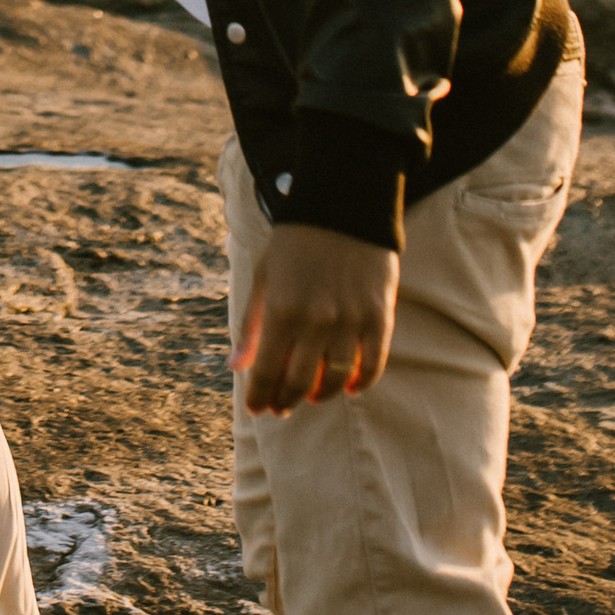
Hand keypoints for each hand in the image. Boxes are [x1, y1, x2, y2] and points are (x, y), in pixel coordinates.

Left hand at [234, 225, 399, 415]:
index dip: (261, 395)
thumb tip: (235, 366)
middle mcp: (316, 320)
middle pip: (300, 382)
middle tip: (282, 407)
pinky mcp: (380, 316)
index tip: (258, 409)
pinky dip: (362, 382)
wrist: (343, 206)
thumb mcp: (264, 277)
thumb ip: (251, 324)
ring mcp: (350, 320)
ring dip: (321, 394)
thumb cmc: (295, 242)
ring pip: (336, 379)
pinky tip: (351, 387)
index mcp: (281, 309)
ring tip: (312, 396)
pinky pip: (373, 363)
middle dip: (287, 400)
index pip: (267, 371)